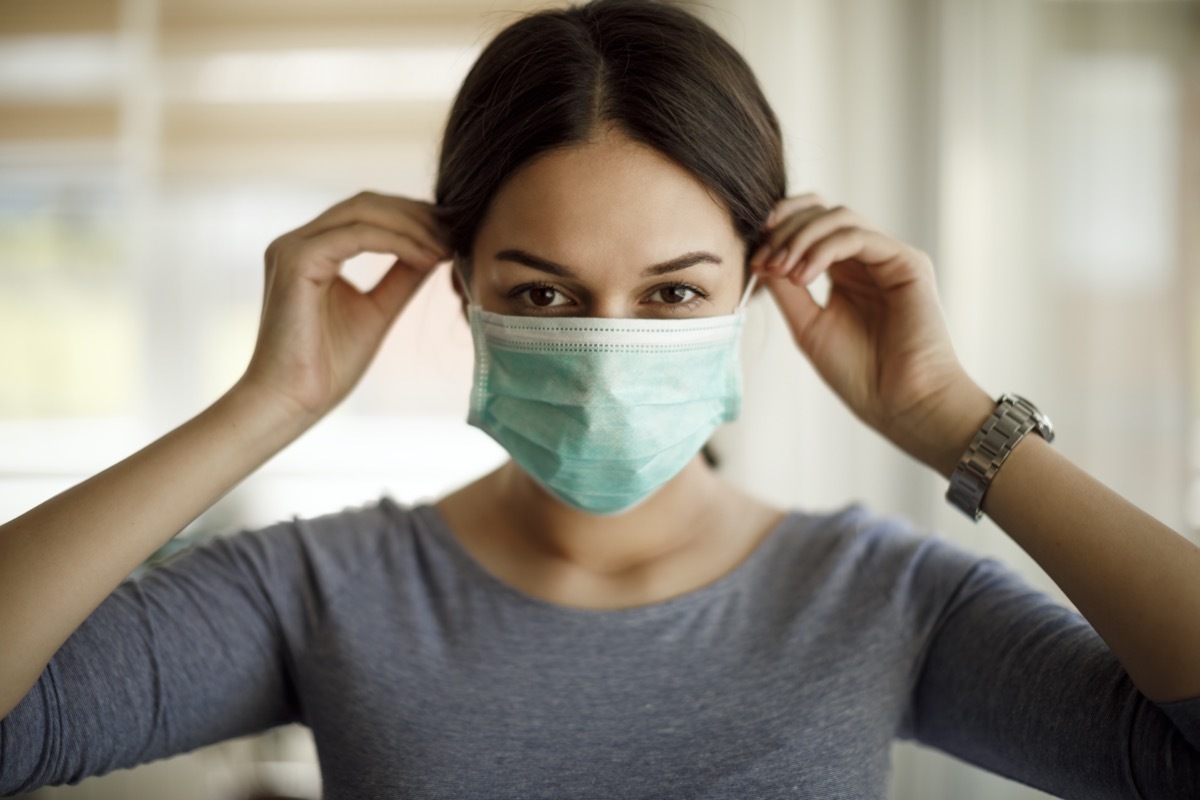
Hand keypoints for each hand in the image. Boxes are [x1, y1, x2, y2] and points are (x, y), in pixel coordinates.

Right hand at [238, 192, 449, 418]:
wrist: (291, 401)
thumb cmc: (326, 368)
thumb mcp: (377, 311)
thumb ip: (401, 277)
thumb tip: (437, 250)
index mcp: (311, 250)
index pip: (367, 213)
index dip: (412, 217)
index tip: (453, 232)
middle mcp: (297, 241)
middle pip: (367, 204)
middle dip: (417, 215)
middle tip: (457, 232)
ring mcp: (292, 247)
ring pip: (363, 212)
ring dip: (413, 226)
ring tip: (447, 247)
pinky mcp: (296, 260)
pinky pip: (357, 235)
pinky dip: (398, 242)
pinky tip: (428, 258)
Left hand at [749, 195, 992, 475]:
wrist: (902, 404)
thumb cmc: (860, 374)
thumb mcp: (808, 325)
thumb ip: (785, 289)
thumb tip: (759, 256)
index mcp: (845, 272)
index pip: (810, 225)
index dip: (778, 230)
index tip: (753, 256)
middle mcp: (868, 259)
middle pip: (822, 212)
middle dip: (785, 229)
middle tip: (763, 259)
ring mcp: (889, 257)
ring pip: (840, 217)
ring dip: (801, 237)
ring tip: (781, 269)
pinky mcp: (908, 262)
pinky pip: (859, 236)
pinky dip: (824, 249)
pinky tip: (803, 276)